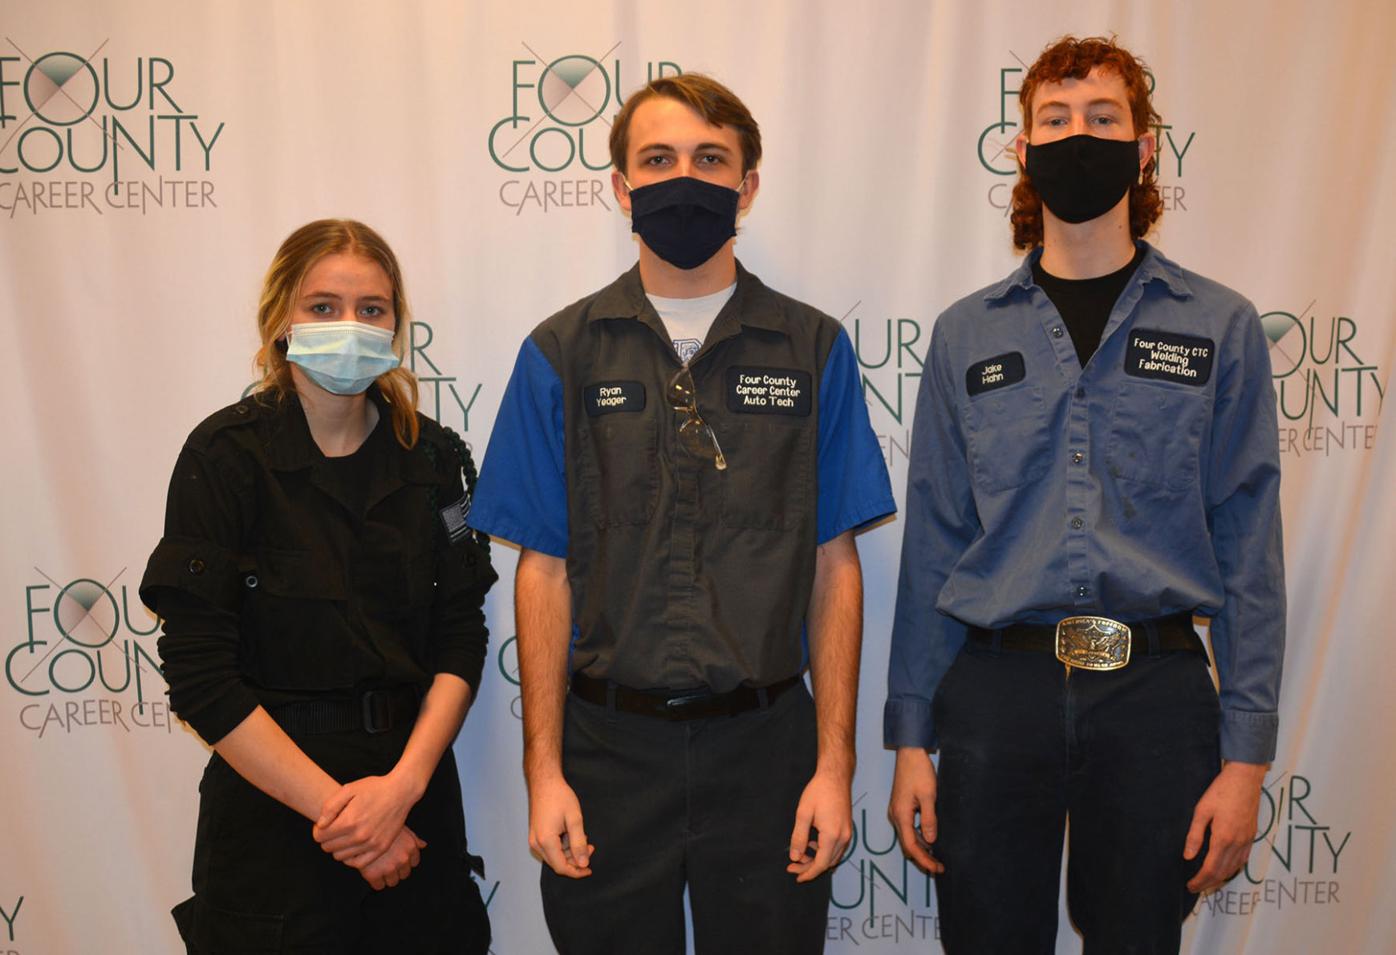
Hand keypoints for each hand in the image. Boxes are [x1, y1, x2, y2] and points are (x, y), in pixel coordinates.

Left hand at [313, 771, 422, 865]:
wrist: (401, 791)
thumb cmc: (374, 788)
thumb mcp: (349, 789)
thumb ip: (330, 807)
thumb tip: (320, 825)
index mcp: (349, 820)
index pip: (320, 837)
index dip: (318, 830)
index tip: (324, 825)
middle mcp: (359, 835)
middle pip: (328, 848)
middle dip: (327, 839)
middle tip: (334, 829)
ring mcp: (371, 843)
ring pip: (340, 857)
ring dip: (338, 848)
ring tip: (344, 836)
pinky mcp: (381, 848)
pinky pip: (358, 863)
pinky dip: (351, 858)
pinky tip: (353, 847)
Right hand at [359, 825, 426, 890]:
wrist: (360, 827)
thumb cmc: (380, 823)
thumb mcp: (400, 826)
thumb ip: (413, 838)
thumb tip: (423, 845)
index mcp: (410, 847)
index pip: (414, 862)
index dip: (405, 862)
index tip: (398, 860)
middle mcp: (403, 858)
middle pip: (404, 874)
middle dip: (397, 871)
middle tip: (387, 865)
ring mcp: (389, 867)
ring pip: (393, 882)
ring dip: (387, 878)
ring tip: (379, 870)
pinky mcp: (374, 874)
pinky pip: (379, 886)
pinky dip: (376, 882)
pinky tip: (371, 874)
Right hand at [528, 774, 593, 877]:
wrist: (545, 782)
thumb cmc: (559, 797)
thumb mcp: (574, 819)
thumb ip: (579, 843)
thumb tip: (583, 864)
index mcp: (546, 841)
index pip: (561, 867)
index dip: (576, 871)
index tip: (589, 869)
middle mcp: (536, 843)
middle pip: (557, 863)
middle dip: (575, 859)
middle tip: (590, 846)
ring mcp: (534, 839)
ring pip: (554, 856)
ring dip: (570, 852)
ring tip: (583, 838)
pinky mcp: (536, 835)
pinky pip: (550, 848)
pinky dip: (562, 846)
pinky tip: (571, 835)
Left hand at [787, 768, 852, 882]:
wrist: (836, 776)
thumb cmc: (818, 792)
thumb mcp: (803, 814)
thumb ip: (799, 837)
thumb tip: (794, 857)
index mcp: (832, 835)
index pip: (821, 864)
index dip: (808, 873)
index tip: (796, 876)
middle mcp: (844, 838)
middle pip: (827, 863)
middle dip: (810, 867)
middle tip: (792, 866)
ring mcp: (848, 834)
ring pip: (833, 857)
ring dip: (818, 860)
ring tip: (800, 855)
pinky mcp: (847, 829)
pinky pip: (837, 848)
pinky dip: (825, 852)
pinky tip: (813, 845)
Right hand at [889, 746, 942, 874]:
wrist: (910, 753)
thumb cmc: (919, 772)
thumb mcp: (928, 796)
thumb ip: (929, 819)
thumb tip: (931, 841)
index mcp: (901, 814)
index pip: (911, 846)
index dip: (924, 860)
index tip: (936, 868)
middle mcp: (896, 815)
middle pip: (908, 844)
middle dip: (923, 858)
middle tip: (939, 867)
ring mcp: (897, 811)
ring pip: (908, 837)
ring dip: (921, 849)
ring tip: (937, 858)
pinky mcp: (901, 807)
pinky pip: (909, 828)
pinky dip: (918, 837)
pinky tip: (930, 840)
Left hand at [1184, 761, 1265, 892]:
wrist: (1245, 779)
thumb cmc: (1220, 791)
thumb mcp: (1202, 810)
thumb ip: (1195, 835)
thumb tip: (1188, 856)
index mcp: (1223, 838)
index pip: (1211, 869)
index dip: (1200, 880)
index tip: (1190, 886)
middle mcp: (1238, 843)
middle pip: (1223, 872)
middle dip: (1208, 883)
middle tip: (1195, 887)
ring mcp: (1247, 840)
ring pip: (1235, 868)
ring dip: (1221, 878)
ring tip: (1207, 881)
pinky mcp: (1252, 835)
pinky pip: (1243, 859)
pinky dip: (1233, 868)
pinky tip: (1225, 868)